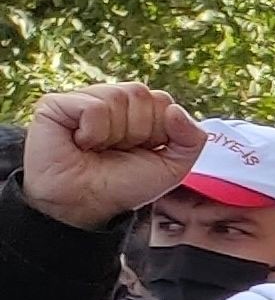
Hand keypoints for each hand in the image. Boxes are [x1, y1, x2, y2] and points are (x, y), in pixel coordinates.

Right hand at [21, 84, 207, 229]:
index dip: (159, 131)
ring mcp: (84, 100)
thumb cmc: (125, 185)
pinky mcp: (57, 104)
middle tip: (118, 151)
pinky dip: (93, 132)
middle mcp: (111, 101)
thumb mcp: (173, 167)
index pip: (163, 101)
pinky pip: (93, 107)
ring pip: (118, 97)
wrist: (88, 204)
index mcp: (138, 111)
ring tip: (98, 148)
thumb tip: (175, 109)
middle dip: (139, 131)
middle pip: (142, 94)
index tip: (143, 151)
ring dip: (115, 133)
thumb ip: (192, 139)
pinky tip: (81, 143)